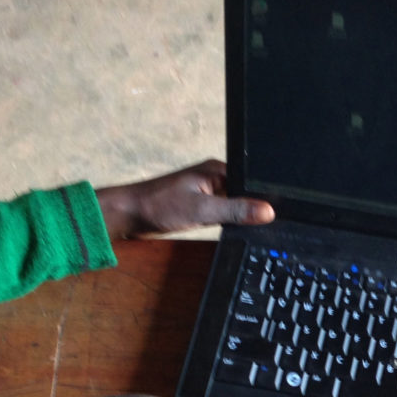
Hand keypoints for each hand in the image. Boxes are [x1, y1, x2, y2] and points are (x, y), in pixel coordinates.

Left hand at [96, 159, 273, 237]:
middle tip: (239, 223)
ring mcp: (206, 191)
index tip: (266, 216)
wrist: (130, 214)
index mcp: (218, 170)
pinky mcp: (200, 204)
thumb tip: (267, 211)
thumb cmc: (159, 206)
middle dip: (246, 210)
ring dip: (231, 216)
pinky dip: (221, 221)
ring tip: (218, 221)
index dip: (261, 200)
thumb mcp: (203, 210)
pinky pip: (221, 213)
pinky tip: (214, 226)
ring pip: (233, 206)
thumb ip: (236, 210)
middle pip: (244, 195)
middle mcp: (214, 177)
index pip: (251, 183)